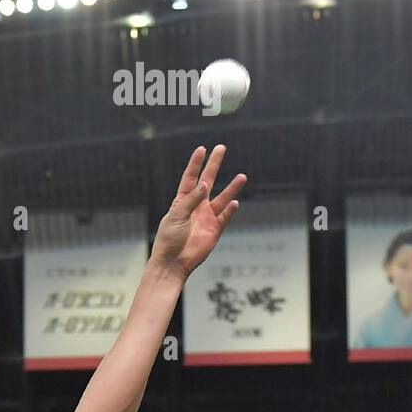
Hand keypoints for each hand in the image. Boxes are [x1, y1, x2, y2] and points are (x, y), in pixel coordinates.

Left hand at [150, 145, 245, 279]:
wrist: (173, 264)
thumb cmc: (169, 240)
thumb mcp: (177, 216)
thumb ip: (191, 200)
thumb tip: (204, 184)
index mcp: (182, 202)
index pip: (190, 178)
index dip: (195, 164)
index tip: (202, 149)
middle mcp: (196, 207)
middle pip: (207, 181)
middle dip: (214, 165)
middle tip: (221, 148)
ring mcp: (206, 218)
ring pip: (222, 198)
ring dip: (232, 188)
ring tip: (242, 176)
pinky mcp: (214, 230)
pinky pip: (225, 217)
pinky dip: (230, 210)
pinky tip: (234, 202)